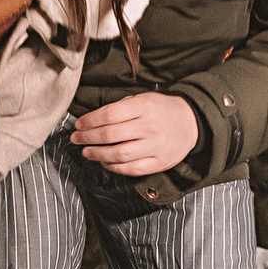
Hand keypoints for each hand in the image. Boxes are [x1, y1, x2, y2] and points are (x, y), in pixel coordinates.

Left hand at [71, 92, 198, 177]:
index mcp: (145, 107)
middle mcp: (149, 127)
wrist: (191, 123)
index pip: (110, 114)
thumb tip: (92, 120)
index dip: (90, 120)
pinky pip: (131, 169)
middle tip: (76, 138)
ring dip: (97, 154)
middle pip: (110, 135)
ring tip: (86, 152)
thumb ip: (121, 108)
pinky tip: (104, 162)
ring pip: (119, 154)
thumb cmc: (162, 110)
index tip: (79, 124)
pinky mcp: (159, 162)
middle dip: (88, 137)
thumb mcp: (144, 99)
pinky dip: (114, 167)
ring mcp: (155, 146)